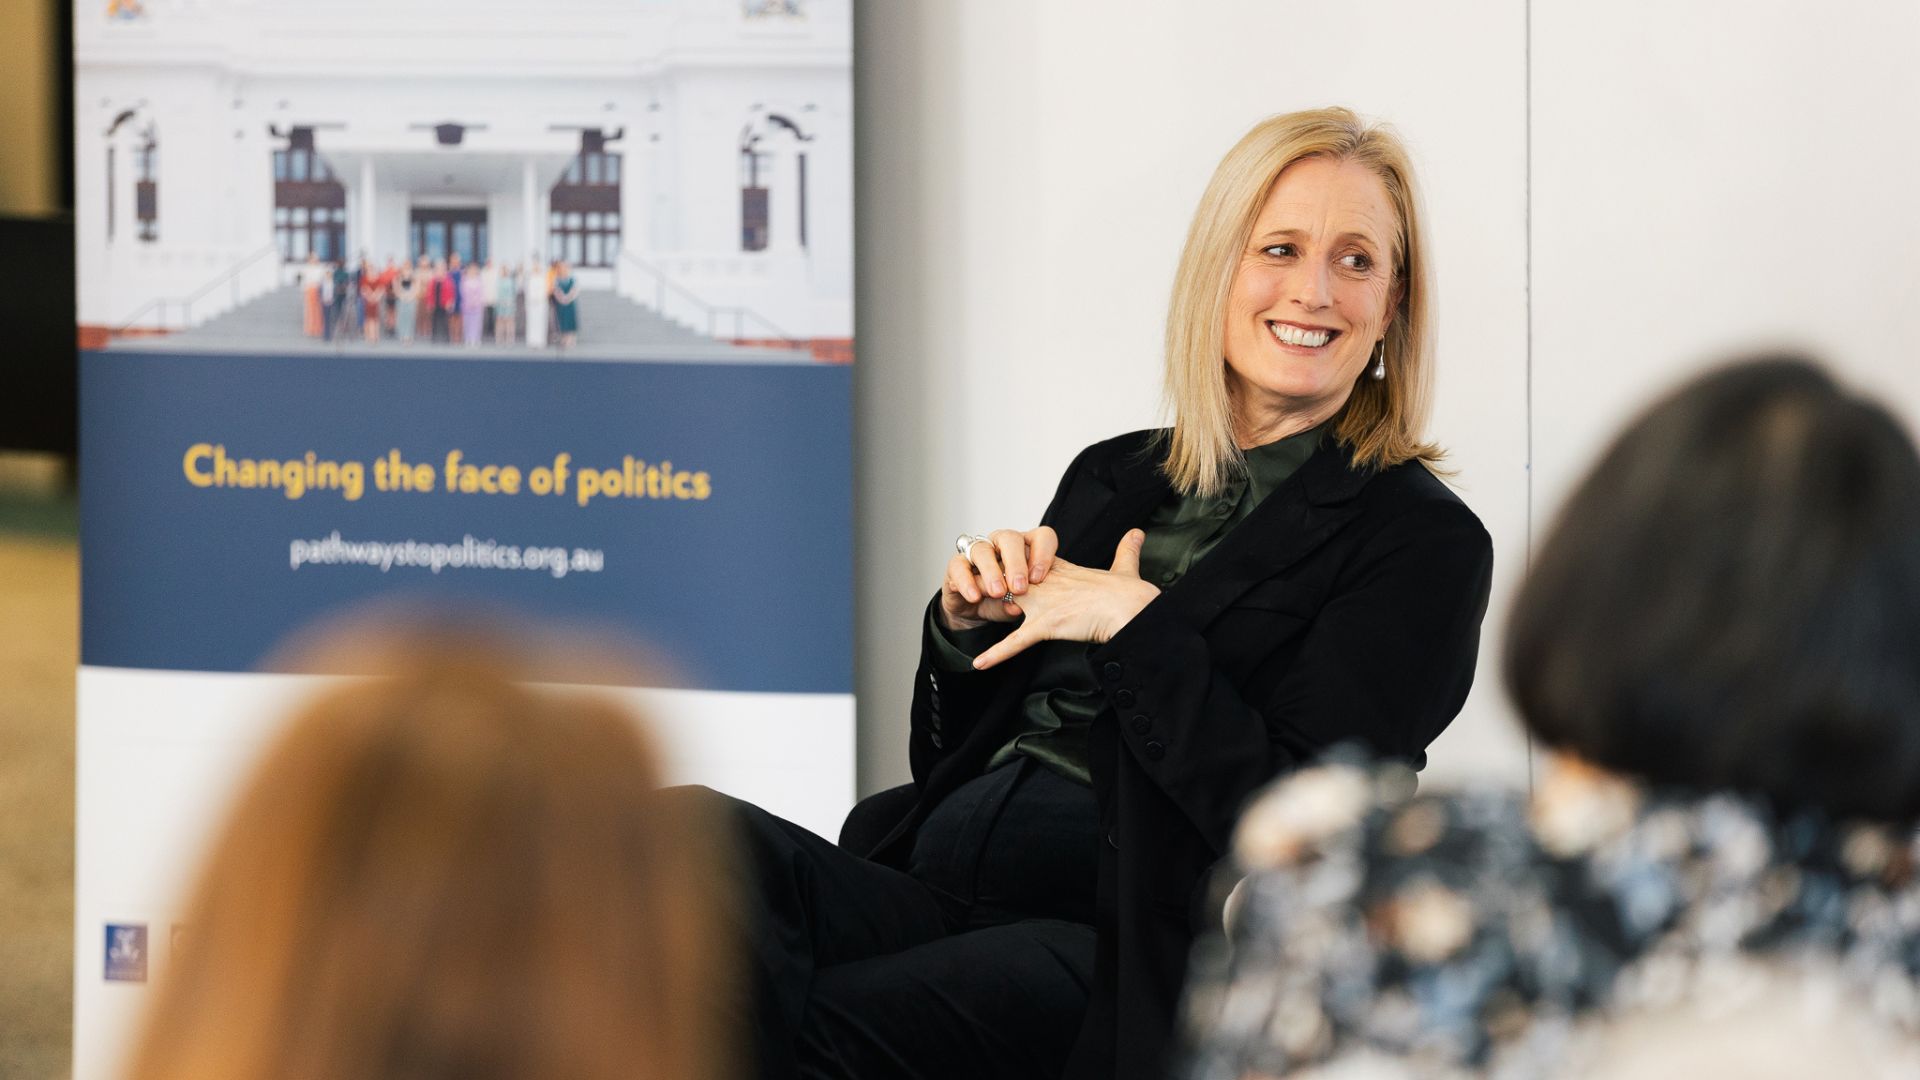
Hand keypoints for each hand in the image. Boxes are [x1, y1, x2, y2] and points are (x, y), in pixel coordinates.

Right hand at [939, 526, 1058, 631]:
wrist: (973, 610)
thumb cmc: (1002, 600)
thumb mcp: (1016, 604)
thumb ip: (1019, 604)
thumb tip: (1017, 607)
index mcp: (1025, 549)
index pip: (1040, 537)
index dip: (1042, 553)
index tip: (1039, 578)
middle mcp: (1001, 544)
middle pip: (1009, 538)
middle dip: (1016, 563)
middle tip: (1020, 588)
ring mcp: (977, 552)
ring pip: (982, 550)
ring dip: (991, 572)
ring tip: (997, 593)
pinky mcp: (956, 564)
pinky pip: (959, 566)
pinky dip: (967, 582)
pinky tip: (974, 596)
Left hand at [973, 529, 1158, 669]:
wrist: (1136, 609)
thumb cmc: (1133, 596)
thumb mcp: (1126, 569)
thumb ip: (1127, 552)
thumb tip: (1137, 533)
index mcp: (1061, 569)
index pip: (1025, 561)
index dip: (1008, 564)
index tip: (994, 565)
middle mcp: (1048, 582)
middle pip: (1006, 575)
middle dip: (987, 579)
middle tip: (970, 584)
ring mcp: (1045, 603)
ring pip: (1004, 599)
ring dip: (986, 605)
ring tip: (967, 608)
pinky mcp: (1047, 624)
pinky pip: (1016, 640)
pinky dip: (997, 653)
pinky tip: (979, 663)